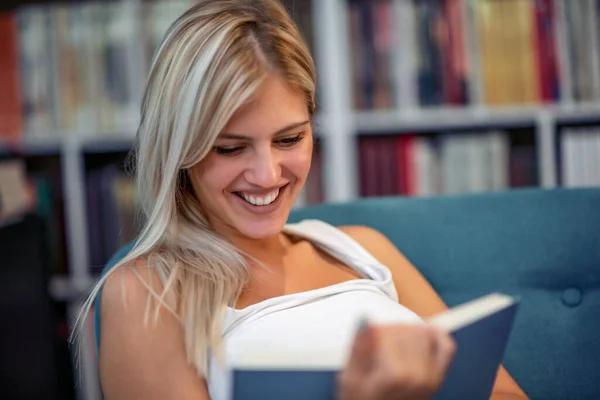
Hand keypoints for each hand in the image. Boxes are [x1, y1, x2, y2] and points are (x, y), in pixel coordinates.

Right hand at [337, 320, 455, 399]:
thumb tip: (366, 320)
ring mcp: (432, 376)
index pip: (389, 331)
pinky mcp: (439, 376)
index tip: (368, 336)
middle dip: (390, 330)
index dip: (376, 330)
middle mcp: (418, 376)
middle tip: (378, 343)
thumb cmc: (363, 398)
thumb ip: (359, 349)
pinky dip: (435, 334)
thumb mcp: (351, 378)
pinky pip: (445, 345)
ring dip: (408, 330)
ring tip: (393, 343)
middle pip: (406, 330)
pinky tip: (421, 332)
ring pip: (424, 332)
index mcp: (395, 376)